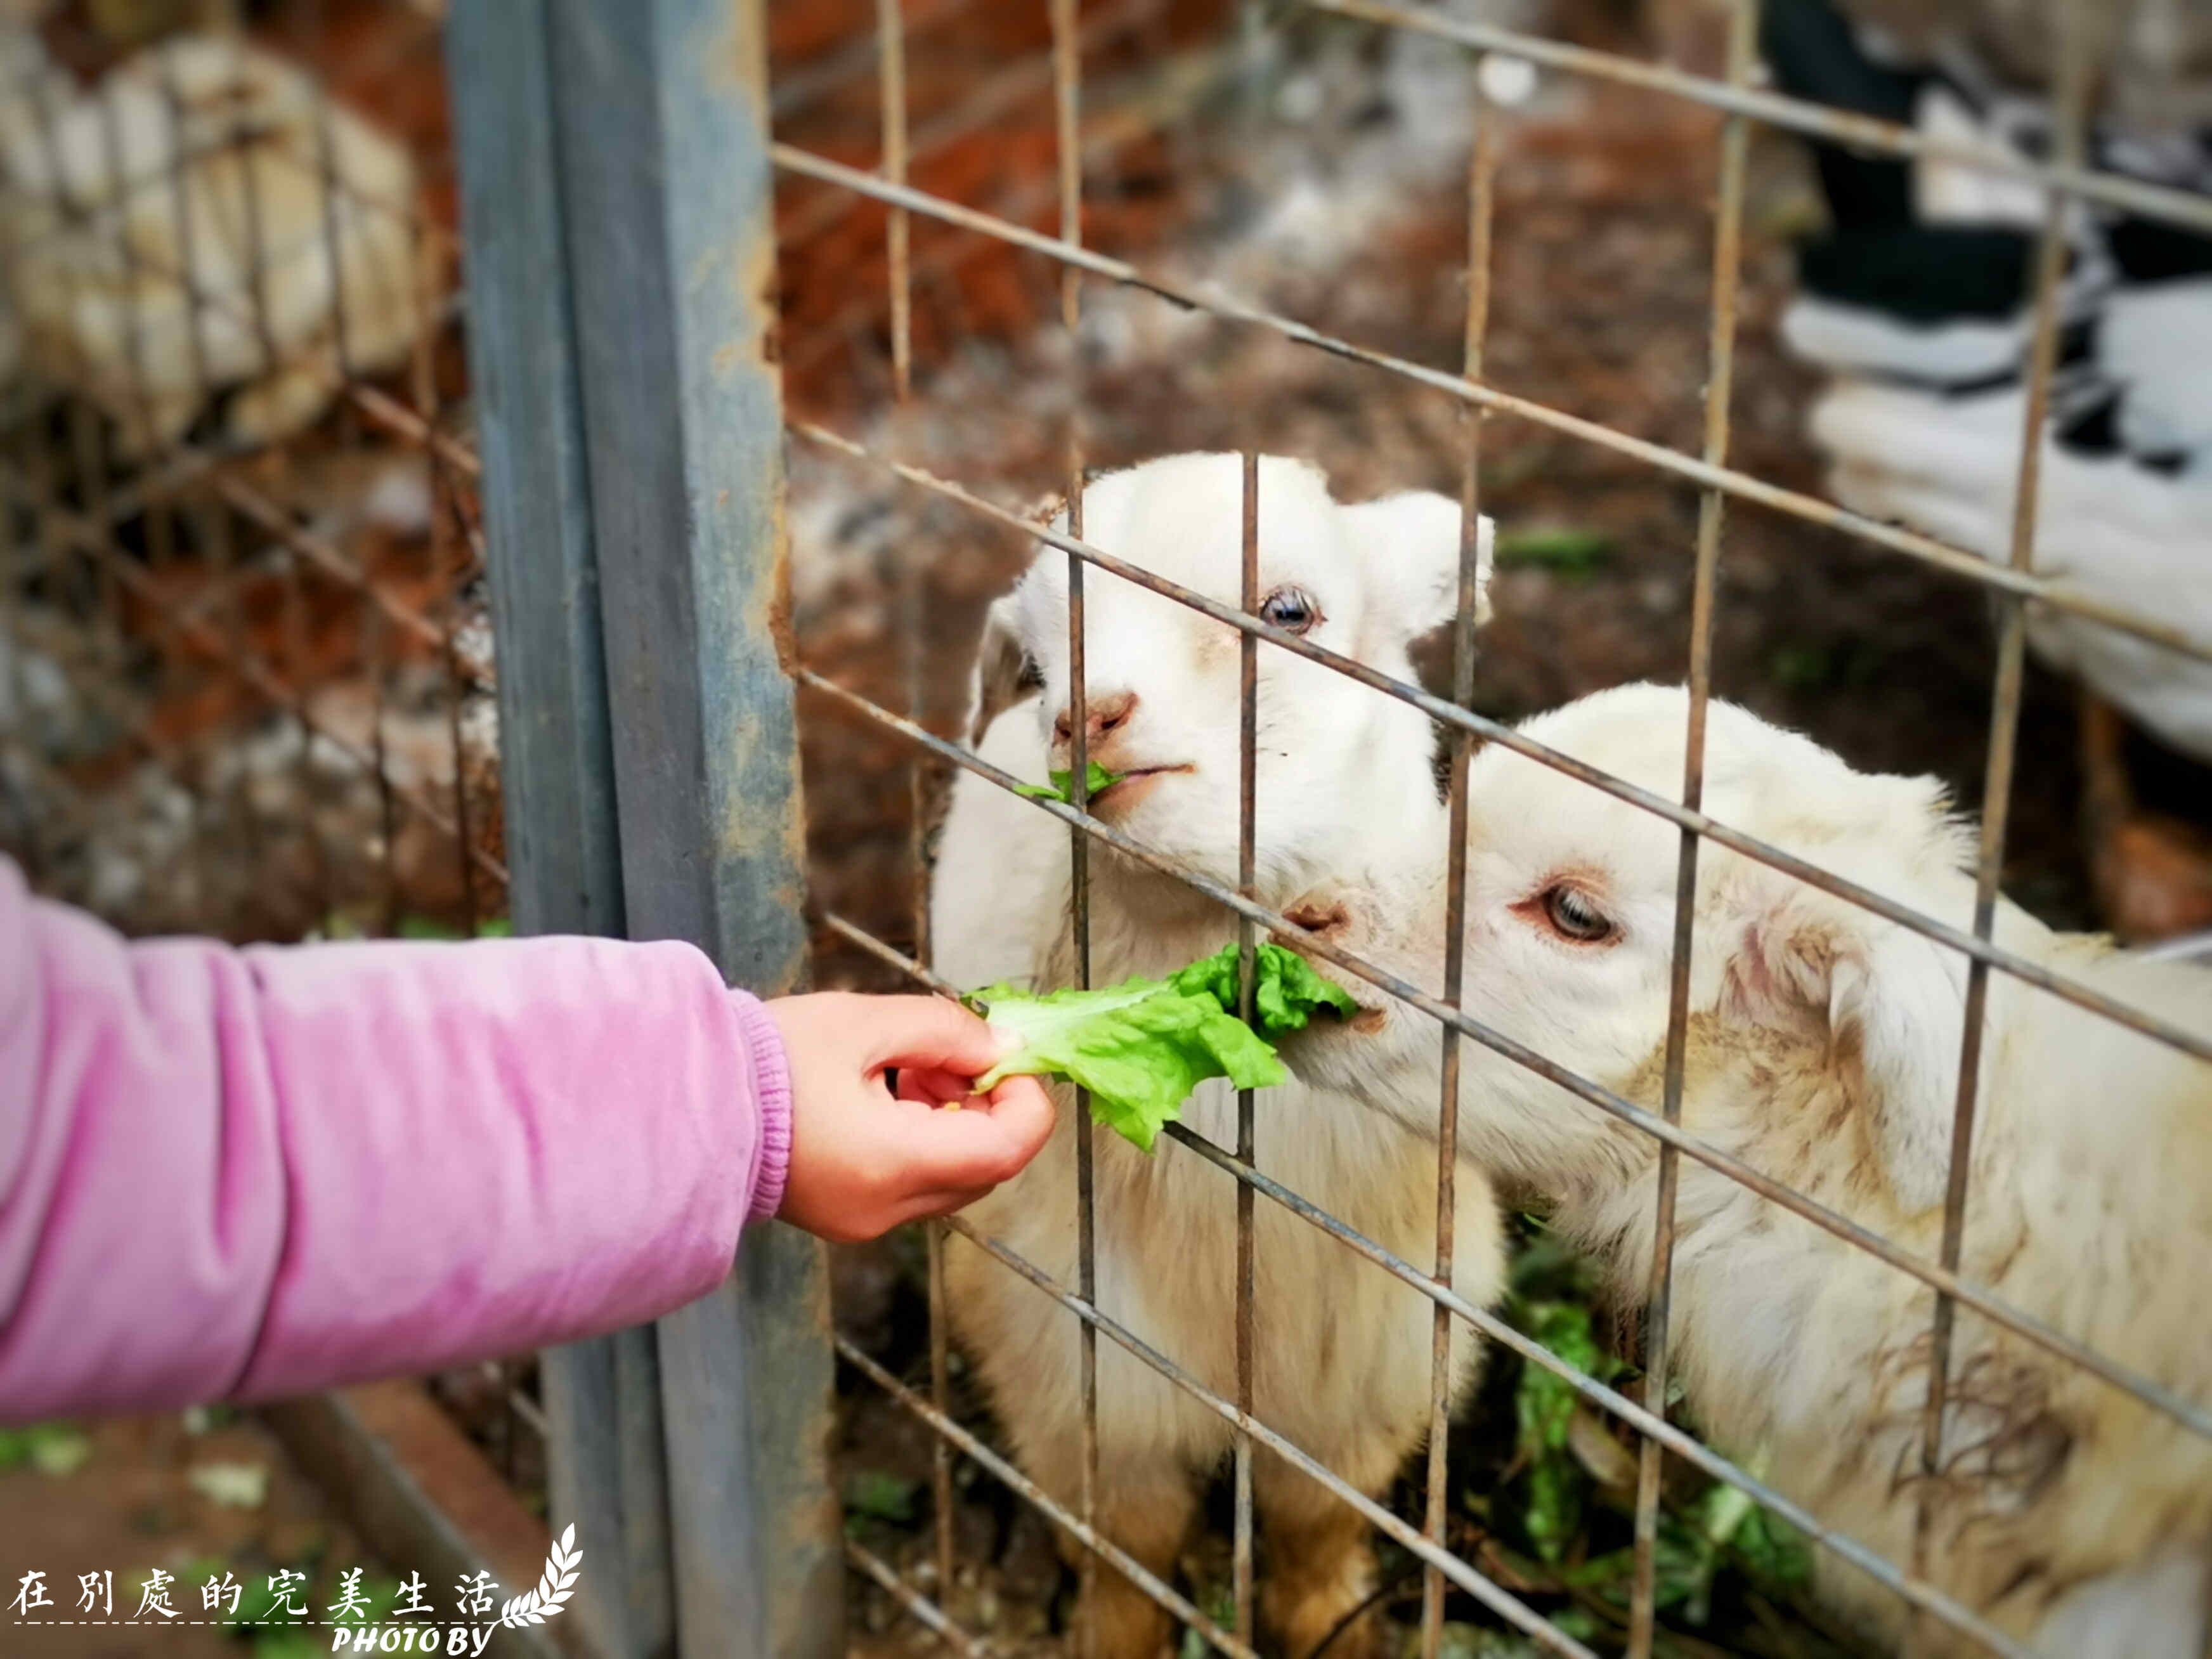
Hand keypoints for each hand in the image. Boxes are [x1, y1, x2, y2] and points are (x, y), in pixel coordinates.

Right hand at [764, 992, 1055, 1242]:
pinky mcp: (848, 1216)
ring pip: (953, 1177)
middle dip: (988, 1104)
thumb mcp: (861, 1024)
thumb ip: (944, 1030)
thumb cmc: (765, 1061)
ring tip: (911, 1063)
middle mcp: (886, 1208)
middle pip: (986, 1167)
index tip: (1009, 1054)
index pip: (1006, 1149)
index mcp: (892, 1163)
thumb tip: (1004, 1044)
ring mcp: (865, 1220)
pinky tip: (886, 1093)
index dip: (1026, 1100)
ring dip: (956, 1120)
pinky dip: (923, 1139)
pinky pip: (915, 1184)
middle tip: (952, 1050)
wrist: (683, 1104)